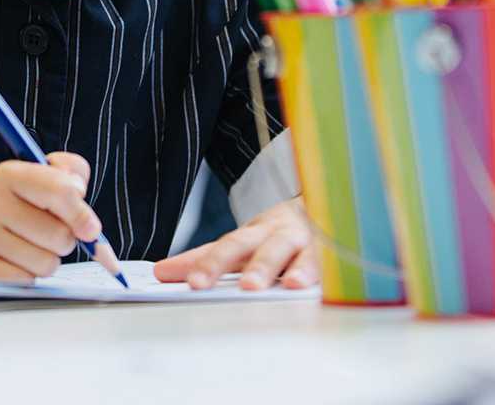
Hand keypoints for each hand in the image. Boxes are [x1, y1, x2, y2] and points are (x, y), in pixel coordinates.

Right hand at [0, 152, 102, 281]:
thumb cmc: (19, 206)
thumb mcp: (43, 179)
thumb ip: (73, 177)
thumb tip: (89, 223)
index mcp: (10, 174)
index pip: (60, 191)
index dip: (82, 214)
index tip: (91, 230)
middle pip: (59, 235)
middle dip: (65, 241)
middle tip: (48, 235)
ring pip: (45, 263)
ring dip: (47, 261)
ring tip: (28, 249)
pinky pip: (24, 282)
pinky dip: (27, 277)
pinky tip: (12, 264)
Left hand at [155, 198, 316, 290]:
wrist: (332, 207)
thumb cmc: (280, 235)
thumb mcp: (245, 244)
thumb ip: (206, 258)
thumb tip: (161, 272)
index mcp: (254, 233)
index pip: (219, 246)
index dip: (197, 262)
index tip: (167, 275)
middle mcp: (276, 234)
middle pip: (245, 246)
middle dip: (219, 263)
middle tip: (199, 283)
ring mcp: (304, 243)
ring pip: (282, 252)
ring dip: (266, 268)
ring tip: (251, 286)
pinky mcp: (331, 255)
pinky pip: (322, 264)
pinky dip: (311, 274)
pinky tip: (303, 287)